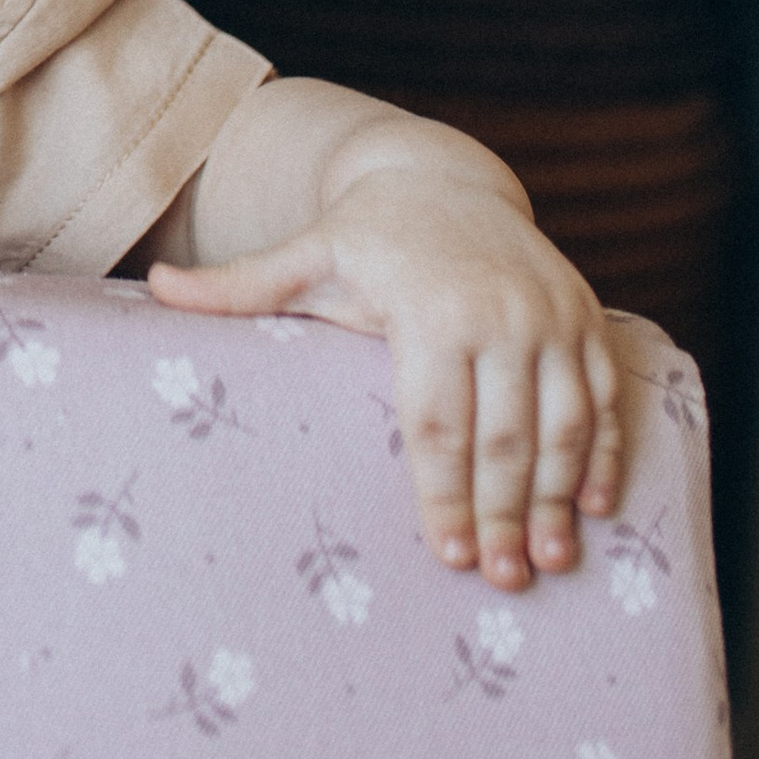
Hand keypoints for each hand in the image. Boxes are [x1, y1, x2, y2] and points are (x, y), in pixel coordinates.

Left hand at [150, 155, 622, 588]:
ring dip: (562, 499)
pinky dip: (605, 454)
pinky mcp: (588, 317)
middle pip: (505, 435)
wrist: (444, 178)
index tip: (443, 553)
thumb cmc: (365, 239)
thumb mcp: (303, 258)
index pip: (435, 420)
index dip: (441, 491)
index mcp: (427, 306)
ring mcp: (551, 315)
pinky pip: (606, 397)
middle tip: (501, 580)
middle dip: (504, 513)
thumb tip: (152, 287)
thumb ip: (237, 285)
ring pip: (565, 424)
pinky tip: (597, 508)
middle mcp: (498, 311)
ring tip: (550, 560)